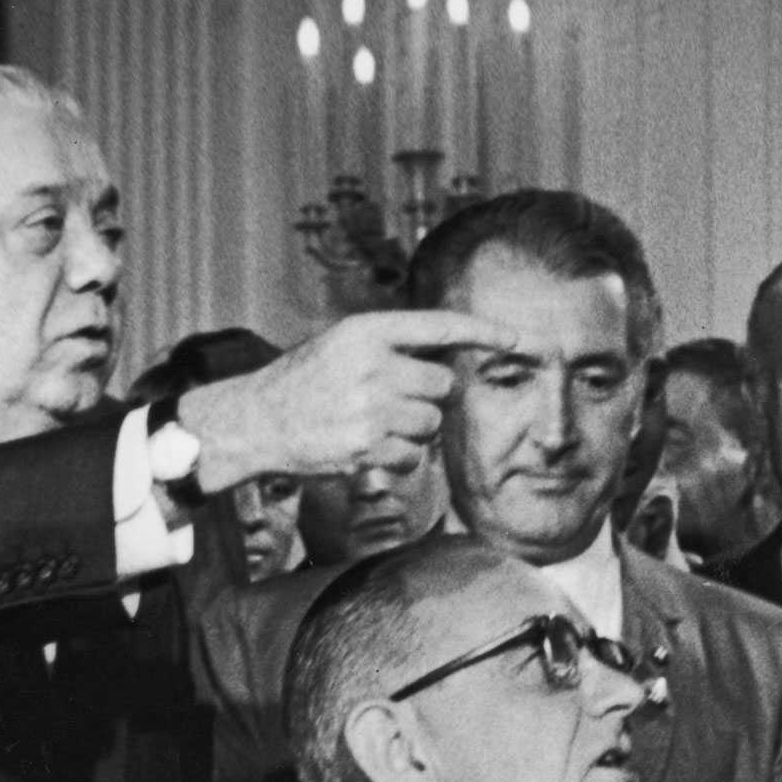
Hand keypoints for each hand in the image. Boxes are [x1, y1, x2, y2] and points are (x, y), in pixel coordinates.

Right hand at [179, 309, 518, 493]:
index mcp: (368, 330)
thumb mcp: (344, 343)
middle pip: (443, 384)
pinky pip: (414, 455)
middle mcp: (373, 364)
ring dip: (413, 428)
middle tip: (393, 399)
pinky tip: (367, 445)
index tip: (523, 340)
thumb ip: (393, 344)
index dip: (486, 332)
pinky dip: (399, 456)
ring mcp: (371, 407)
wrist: (258, 420)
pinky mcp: (367, 446)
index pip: (441, 326)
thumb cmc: (307, 380)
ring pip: (431, 422)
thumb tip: (452, 355)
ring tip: (372, 422)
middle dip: (429, 396)